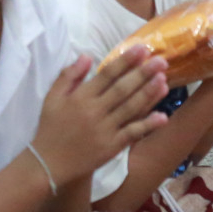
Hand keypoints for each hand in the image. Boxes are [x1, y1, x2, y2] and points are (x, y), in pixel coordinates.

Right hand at [31, 47, 169, 179]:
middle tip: (161, 61)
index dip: (125, 61)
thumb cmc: (51, 127)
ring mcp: (105, 130)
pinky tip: (162, 116)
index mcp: (81, 97)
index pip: (107, 75)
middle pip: (123, 89)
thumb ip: (69, 75)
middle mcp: (95, 111)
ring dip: (148, 94)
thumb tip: (87, 56)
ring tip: (164, 80)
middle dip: (143, 73)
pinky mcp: (112, 146)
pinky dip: (147, 125)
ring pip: (131, 108)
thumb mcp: (52, 97)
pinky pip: (132, 133)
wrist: (49, 162)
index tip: (141, 49)